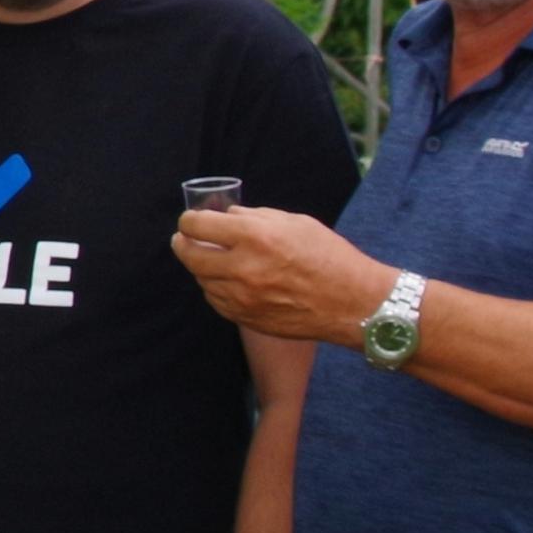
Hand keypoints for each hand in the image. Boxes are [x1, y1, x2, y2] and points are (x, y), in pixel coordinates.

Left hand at [172, 207, 392, 345]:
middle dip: (182, 244)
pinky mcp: (245, 317)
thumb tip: (227, 214)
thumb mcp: (296, 223)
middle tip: (183, 239)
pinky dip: (216, 288)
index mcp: (255, 237)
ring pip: (202, 280)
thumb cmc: (328, 256)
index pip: (198, 226)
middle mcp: (243, 267)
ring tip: (212, 259)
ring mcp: (241, 297)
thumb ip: (256, 217)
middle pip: (189, 255)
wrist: (351, 302)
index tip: (190, 220)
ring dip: (202, 268)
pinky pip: (216, 300)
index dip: (189, 221)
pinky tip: (227, 281)